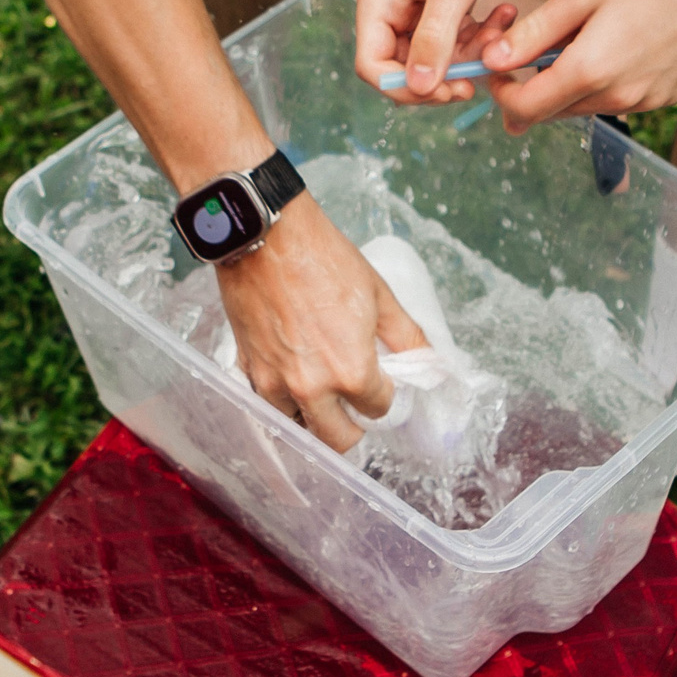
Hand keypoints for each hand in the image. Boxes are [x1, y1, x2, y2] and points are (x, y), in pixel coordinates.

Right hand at [213, 195, 425, 450]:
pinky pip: (266, 405)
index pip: (378, 409)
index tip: (381, 380)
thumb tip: (429, 360)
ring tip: (322, 391)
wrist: (266, 236)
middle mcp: (311, 388)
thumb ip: (407, 336)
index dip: (384, 394)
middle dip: (353, 426)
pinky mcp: (247, 369)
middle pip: (338, 440)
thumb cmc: (324, 259)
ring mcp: (273, 382)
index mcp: (351, 372)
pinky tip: (291, 379)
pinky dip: (281, 401)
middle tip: (355, 404)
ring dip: (313, 417)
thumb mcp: (379, 295)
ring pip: (298, 427)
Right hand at [356, 0, 525, 103]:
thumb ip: (435, 39)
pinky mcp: (442, 6)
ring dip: (469, 55)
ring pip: (435, 58)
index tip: (447, 91)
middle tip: (478, 76)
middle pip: (405, 68)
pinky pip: (455, 40)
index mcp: (379, 0)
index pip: (372, 66)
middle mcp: (391, 8)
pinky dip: (480, 37)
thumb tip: (418, 88)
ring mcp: (417, 8)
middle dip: (443, 75)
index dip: (406, 88)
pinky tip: (503, 16)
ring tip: (500, 31)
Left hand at [483, 0, 676, 133]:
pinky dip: (600, 81)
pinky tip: (612, 43)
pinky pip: (617, 99)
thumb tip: (493, 60)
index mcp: (592, 69)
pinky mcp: (665, 97)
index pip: (526, 108)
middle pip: (553, 112)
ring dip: (566, 85)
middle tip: (529, 49)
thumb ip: (536, 32)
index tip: (496, 68)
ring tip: (578, 36)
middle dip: (531, 89)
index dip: (501, 94)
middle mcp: (619, 97)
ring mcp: (646, 102)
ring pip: (584, 107)